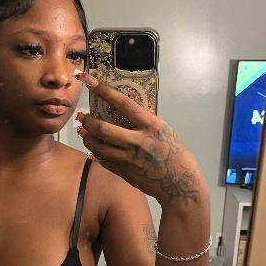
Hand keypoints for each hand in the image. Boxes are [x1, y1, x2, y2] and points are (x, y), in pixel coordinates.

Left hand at [75, 72, 207, 209]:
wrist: (181, 185)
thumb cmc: (177, 154)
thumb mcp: (164, 131)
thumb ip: (144, 123)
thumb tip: (124, 113)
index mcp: (151, 126)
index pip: (123, 103)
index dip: (104, 91)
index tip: (90, 81)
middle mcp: (138, 141)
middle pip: (103, 128)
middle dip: (89, 121)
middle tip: (84, 117)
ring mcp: (130, 159)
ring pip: (98, 147)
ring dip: (88, 138)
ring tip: (85, 133)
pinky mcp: (125, 173)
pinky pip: (104, 161)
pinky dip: (96, 154)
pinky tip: (95, 150)